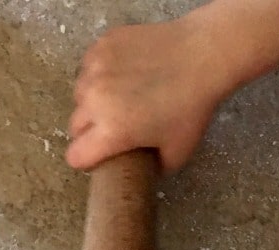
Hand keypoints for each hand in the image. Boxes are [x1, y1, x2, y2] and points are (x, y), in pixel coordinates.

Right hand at [67, 12, 231, 171]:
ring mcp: (96, 69)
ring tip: (116, 98)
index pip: (75, 156)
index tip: (99, 156)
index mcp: (111, 131)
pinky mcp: (102, 45)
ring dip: (91, 101)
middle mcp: (97, 100)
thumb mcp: (174, 156)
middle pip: (75, 126)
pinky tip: (119, 75)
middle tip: (112, 126)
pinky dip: (98, 74)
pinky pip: (87, 67)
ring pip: (79, 95)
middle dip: (89, 131)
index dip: (87, 160)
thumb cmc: (192, 108)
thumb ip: (146, 170)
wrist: (204, 56)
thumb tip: (134, 175)